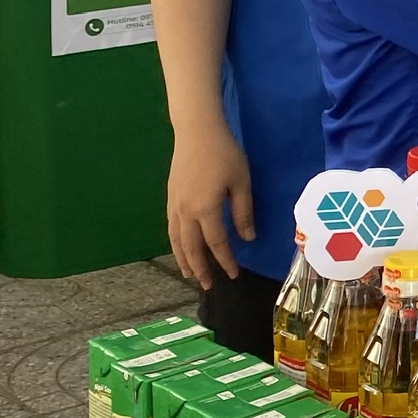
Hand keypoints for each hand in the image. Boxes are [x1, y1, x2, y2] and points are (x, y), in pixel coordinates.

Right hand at [166, 122, 252, 287]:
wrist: (197, 132)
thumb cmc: (224, 155)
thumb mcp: (241, 183)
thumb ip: (243, 212)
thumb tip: (247, 238)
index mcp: (205, 210)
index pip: (216, 243)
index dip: (225, 261)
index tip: (233, 275)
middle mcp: (185, 212)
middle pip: (191, 248)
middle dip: (200, 268)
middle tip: (208, 285)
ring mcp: (174, 205)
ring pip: (176, 240)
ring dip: (183, 259)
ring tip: (189, 274)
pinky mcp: (170, 197)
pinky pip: (171, 228)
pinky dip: (175, 243)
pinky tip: (180, 247)